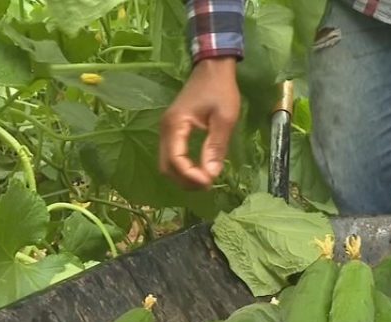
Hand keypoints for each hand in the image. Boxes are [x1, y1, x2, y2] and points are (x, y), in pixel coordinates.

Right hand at [159, 57, 240, 189]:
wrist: (212, 68)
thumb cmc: (220, 90)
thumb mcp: (224, 118)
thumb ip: (216, 147)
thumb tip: (212, 174)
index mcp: (175, 125)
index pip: (176, 161)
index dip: (191, 177)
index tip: (210, 182)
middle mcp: (166, 129)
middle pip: (167, 167)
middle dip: (185, 181)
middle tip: (208, 184)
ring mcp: (167, 130)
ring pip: (167, 164)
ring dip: (184, 176)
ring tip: (205, 179)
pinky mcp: (173, 131)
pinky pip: (172, 156)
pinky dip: (183, 167)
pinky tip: (200, 170)